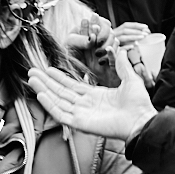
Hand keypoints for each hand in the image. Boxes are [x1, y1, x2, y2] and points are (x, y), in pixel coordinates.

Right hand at [29, 45, 157, 141]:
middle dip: (46, 82)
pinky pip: (61, 114)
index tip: (47, 69)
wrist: (142, 119)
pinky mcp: (80, 123)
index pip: (71, 86)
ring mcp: (82, 114)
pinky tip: (41, 94)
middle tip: (32, 72)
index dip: (59, 78)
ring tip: (32, 79)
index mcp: (95, 96)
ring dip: (44, 90)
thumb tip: (120, 50)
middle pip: (60, 92)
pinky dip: (50, 105)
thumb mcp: (130, 79)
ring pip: (57, 101)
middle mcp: (85, 105)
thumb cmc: (138, 104)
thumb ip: (122, 66)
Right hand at [109, 21, 149, 47]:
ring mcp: (111, 42)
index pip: (126, 25)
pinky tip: (133, 46)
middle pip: (125, 30)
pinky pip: (119, 48)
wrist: (103, 57)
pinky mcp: (111, 51)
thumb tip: (145, 31)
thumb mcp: (122, 40)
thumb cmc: (116, 48)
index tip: (146, 27)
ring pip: (123, 38)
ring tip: (142, 38)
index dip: (136, 25)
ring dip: (133, 37)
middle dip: (136, 31)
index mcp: (116, 31)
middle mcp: (113, 35)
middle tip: (146, 33)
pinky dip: (126, 46)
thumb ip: (131, 35)